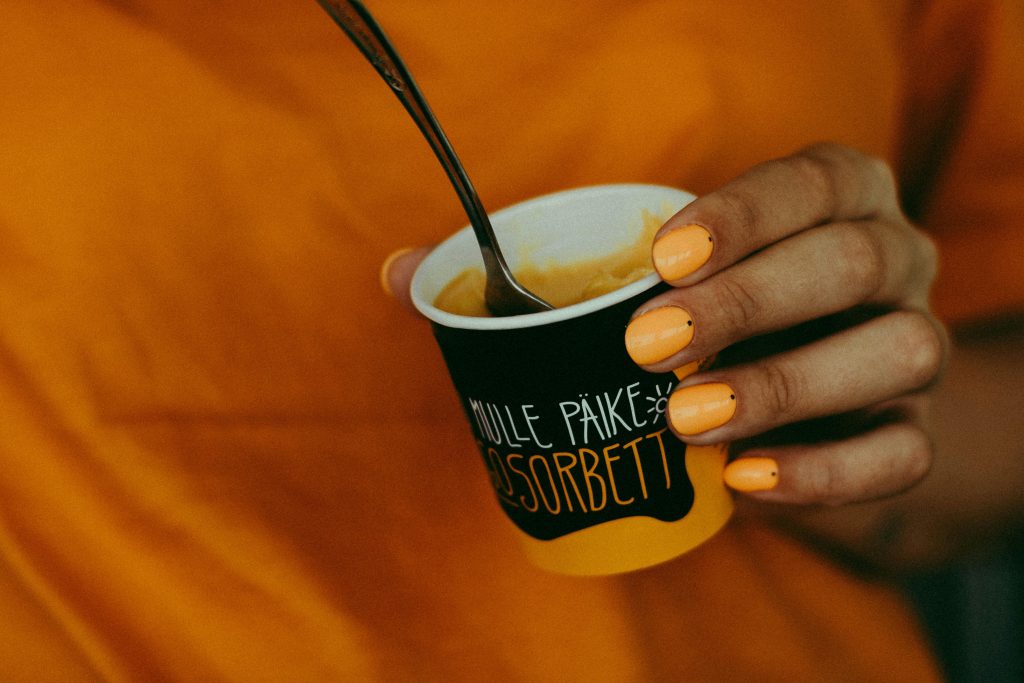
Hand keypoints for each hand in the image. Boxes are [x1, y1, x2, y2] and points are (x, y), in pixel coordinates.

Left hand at [625, 143, 946, 509]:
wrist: (810, 396)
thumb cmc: (733, 311)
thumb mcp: (701, 275)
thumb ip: (660, 278)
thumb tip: (548, 311)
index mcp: (850, 197)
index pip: (813, 183)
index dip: (741, 217)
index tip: (663, 260)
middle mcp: (899, 260)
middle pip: (853, 263)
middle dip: (744, 302)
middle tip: (648, 344)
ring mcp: (919, 345)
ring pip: (901, 351)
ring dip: (783, 386)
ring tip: (685, 419)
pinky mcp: (918, 428)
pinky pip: (904, 454)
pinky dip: (822, 472)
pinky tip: (742, 478)